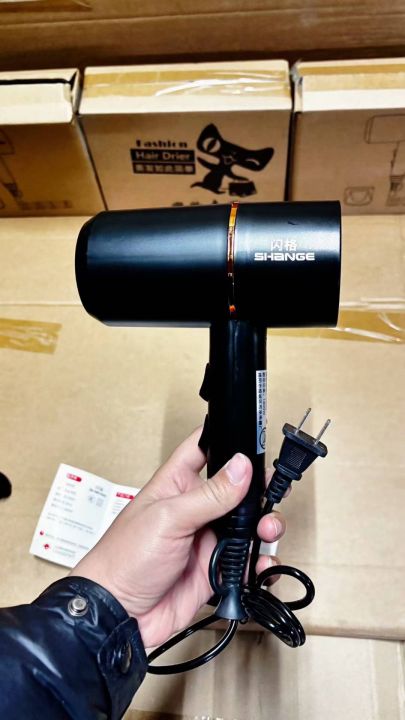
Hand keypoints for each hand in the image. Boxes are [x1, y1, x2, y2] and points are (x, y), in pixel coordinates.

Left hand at [71, 428, 285, 647]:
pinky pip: (248, 563)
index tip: (254, 441)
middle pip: (237, 490)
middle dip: (260, 491)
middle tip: (272, 496)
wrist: (120, 616)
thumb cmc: (125, 558)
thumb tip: (241, 466)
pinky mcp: (215, 570)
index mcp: (178, 484)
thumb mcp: (168, 519)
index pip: (204, 449)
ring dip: (265, 526)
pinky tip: (263, 564)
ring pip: (248, 526)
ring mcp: (207, 540)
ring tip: (267, 532)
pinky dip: (261, 563)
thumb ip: (209, 495)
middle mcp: (196, 509)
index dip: (226, 440)